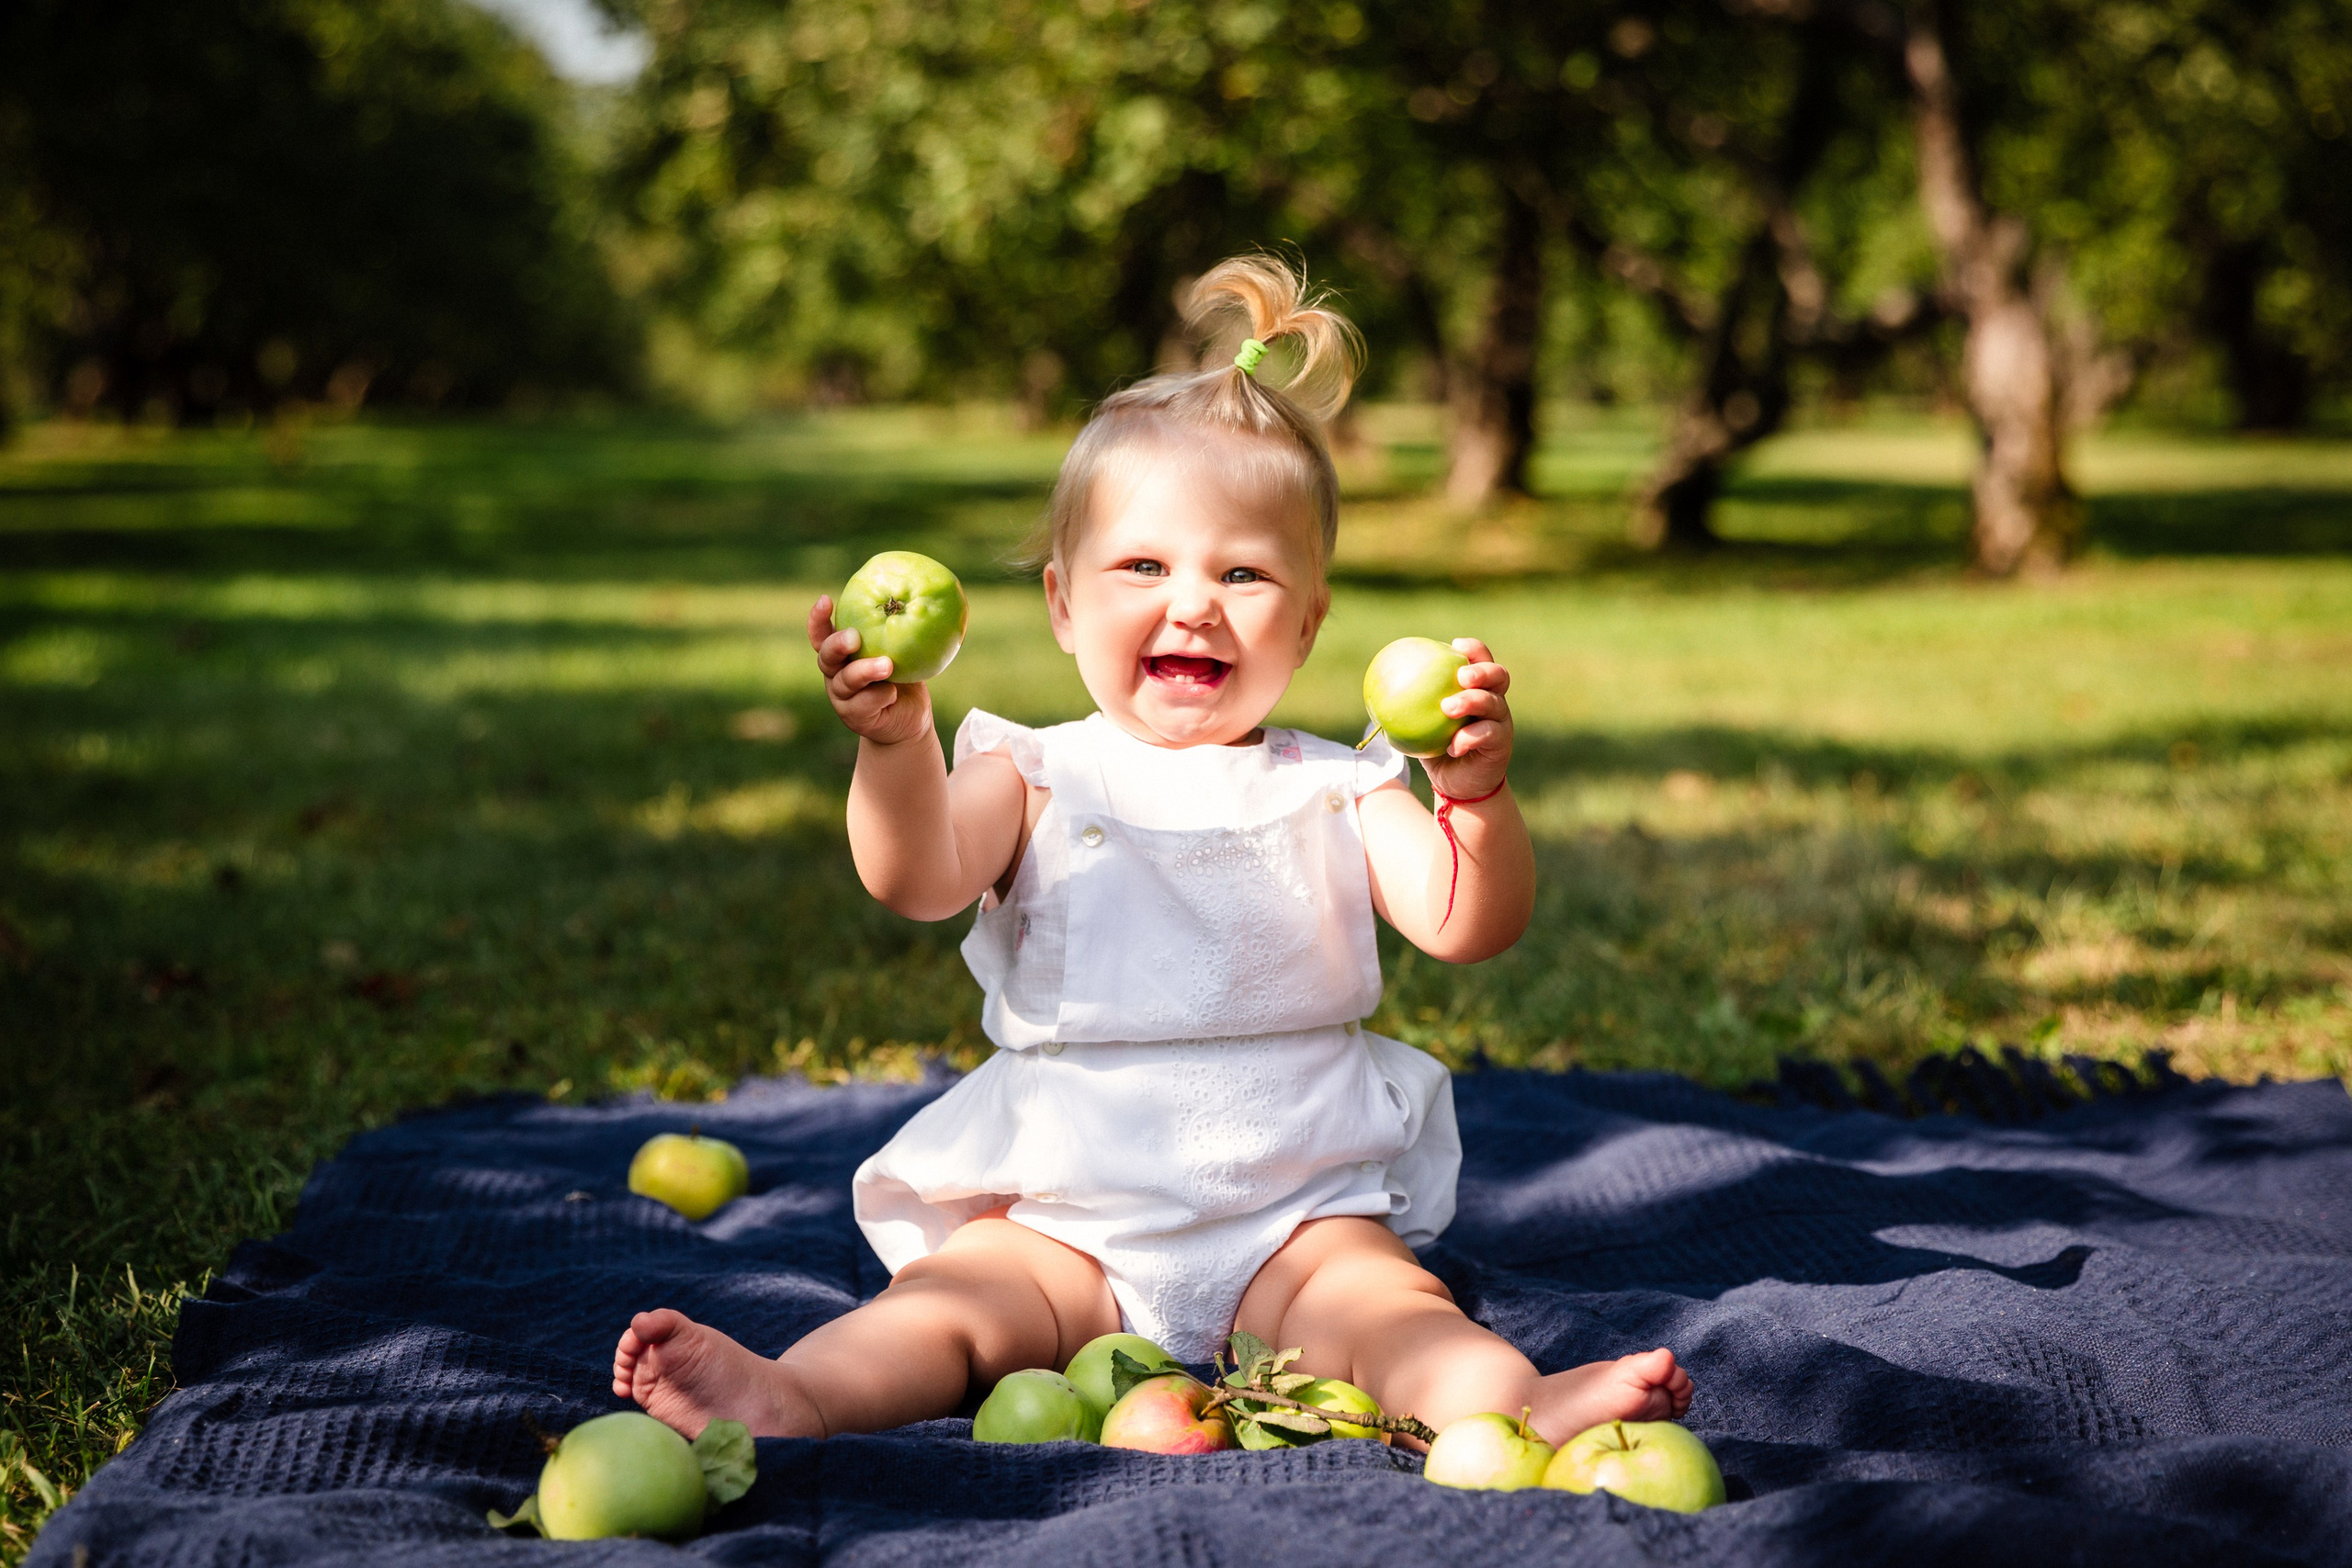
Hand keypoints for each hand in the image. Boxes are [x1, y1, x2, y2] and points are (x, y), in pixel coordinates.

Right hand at [808, 595, 932, 746]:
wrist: (909, 718)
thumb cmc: (904, 676)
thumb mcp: (901, 651)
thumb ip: (899, 632)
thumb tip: (922, 598)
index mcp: (842, 654)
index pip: (821, 634)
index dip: (818, 619)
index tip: (825, 600)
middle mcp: (836, 673)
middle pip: (826, 657)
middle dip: (838, 645)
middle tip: (855, 637)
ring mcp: (842, 697)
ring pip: (845, 681)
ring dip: (864, 671)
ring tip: (886, 665)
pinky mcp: (855, 716)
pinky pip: (863, 704)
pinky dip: (879, 696)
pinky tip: (893, 693)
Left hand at [1420, 637, 1511, 801]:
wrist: (1457, 784)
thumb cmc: (1436, 748)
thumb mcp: (1419, 724)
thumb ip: (1408, 705)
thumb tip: (1374, 690)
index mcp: (1477, 688)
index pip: (1481, 660)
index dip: (1474, 649)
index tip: (1455, 646)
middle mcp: (1494, 700)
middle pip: (1498, 675)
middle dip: (1481, 670)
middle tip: (1461, 676)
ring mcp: (1501, 722)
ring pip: (1494, 703)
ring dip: (1472, 701)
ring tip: (1448, 708)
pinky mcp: (1502, 744)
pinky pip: (1488, 735)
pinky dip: (1469, 738)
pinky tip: (1453, 746)